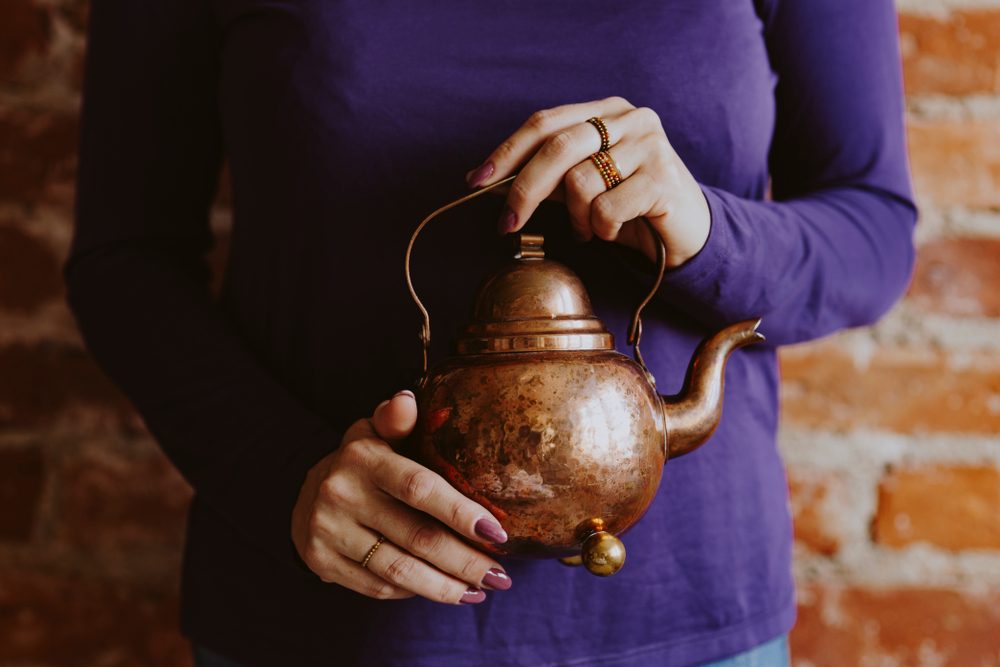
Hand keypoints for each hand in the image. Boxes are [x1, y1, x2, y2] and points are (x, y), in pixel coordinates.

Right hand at [291, 390, 511, 603]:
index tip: (498, 533)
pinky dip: (415, 593)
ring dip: (446, 587)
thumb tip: (408, 400)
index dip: (461, 512)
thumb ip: (397, 420)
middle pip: (417, 537)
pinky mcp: (321, 562)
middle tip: (501, 575)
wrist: (306, 493)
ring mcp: (328, 531)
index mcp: (363, 457)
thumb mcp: (376, 432)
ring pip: (400, 571)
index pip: (419, 488)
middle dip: (465, 561)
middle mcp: (341, 494)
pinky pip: (378, 588)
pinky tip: (444, 591)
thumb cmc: (363, 461)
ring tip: (480, 590)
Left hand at [465, 97, 709, 268]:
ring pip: (581, 181)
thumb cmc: (629, 205)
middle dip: (524, 188)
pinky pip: (606, 208)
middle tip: (507, 223)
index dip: (507, 151)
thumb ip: (545, 176)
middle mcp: (630, 119)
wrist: (688, 232)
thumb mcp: (583, 185)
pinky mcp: (664, 179)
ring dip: (575, 217)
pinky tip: (614, 230)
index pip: (545, 122)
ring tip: (588, 229)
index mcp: (606, 111)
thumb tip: (487, 179)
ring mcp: (650, 146)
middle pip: (558, 146)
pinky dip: (601, 228)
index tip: (475, 180)